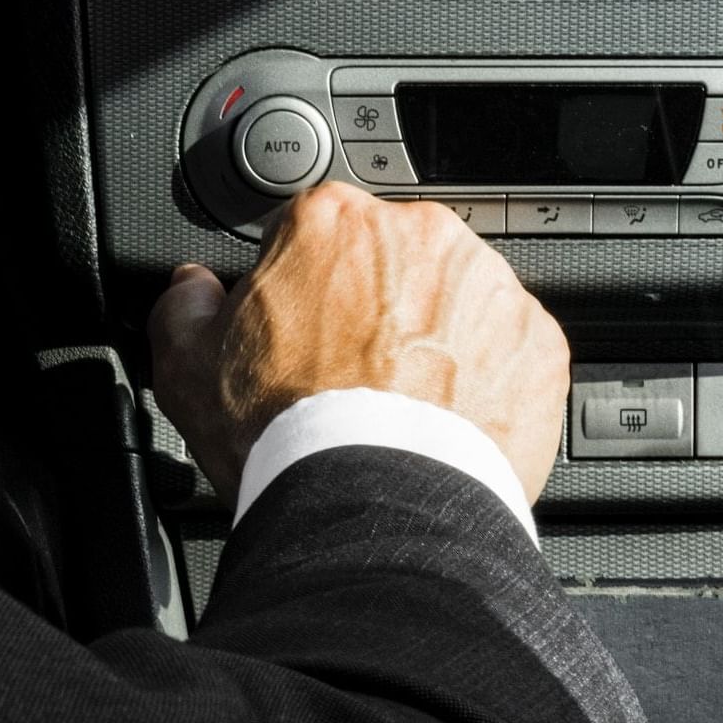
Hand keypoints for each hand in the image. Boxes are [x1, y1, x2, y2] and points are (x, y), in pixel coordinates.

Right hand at [148, 182, 569, 506]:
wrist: (378, 499)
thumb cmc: (288, 430)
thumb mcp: (188, 367)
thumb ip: (184, 308)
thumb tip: (192, 290)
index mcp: (334, 222)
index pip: (317, 231)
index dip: (304, 284)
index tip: (302, 326)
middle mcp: (421, 236)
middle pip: (396, 259)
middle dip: (378, 305)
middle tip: (353, 373)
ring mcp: (489, 286)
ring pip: (460, 299)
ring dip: (438, 337)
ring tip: (404, 404)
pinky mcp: (538, 341)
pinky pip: (510, 349)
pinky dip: (488, 378)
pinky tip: (451, 421)